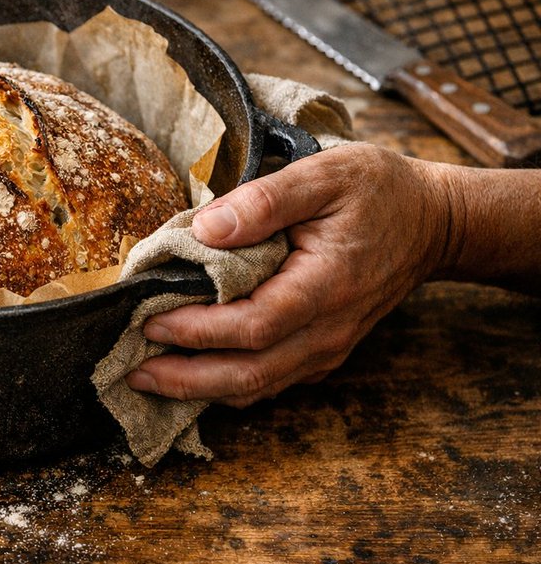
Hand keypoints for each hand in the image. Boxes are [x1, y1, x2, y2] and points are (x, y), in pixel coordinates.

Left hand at [126, 144, 453, 406]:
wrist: (431, 222)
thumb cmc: (377, 192)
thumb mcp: (325, 174)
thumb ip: (264, 200)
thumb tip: (206, 228)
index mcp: (326, 286)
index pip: (254, 325)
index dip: (198, 330)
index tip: (149, 319)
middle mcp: (328, 330)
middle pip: (250, 374)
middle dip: (186, 379)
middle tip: (133, 370)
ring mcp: (327, 348)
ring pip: (258, 386)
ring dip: (200, 389)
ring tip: (147, 378)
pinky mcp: (322, 352)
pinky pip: (270, 380)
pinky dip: (225, 384)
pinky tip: (188, 374)